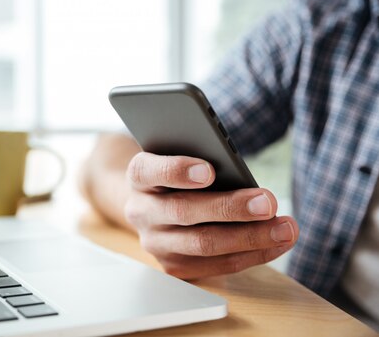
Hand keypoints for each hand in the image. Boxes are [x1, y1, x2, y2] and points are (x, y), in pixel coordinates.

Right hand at [124, 152, 298, 278]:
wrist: (157, 203)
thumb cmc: (181, 174)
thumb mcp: (183, 158)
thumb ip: (202, 162)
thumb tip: (241, 179)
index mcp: (139, 175)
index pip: (150, 171)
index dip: (177, 171)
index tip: (209, 171)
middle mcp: (140, 210)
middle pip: (183, 212)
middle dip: (230, 208)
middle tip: (268, 202)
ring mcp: (154, 242)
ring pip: (202, 244)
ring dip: (250, 237)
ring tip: (285, 228)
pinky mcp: (173, 266)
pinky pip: (216, 265)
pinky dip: (252, 255)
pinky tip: (277, 243)